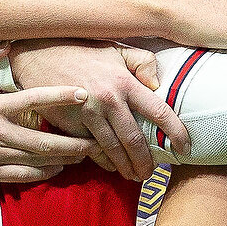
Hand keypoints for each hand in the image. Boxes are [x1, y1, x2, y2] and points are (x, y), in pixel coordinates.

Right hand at [0, 48, 95, 183]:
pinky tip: (56, 169)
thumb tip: (6, 41)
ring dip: (62, 159)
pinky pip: (21, 176)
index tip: (84, 94)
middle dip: (73, 142)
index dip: (61, 96)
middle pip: (44, 139)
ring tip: (81, 156)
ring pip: (36, 160)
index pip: (34, 99)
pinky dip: (42, 173)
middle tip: (93, 141)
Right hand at [8, 42, 187, 179]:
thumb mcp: (116, 49)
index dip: (176, 132)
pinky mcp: (71, 124)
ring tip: (134, 176)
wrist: (40, 56)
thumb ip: (143, 62)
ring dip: (126, 166)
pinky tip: (110, 166)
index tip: (186, 147)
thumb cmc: (82, 52)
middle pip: (135, 139)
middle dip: (146, 161)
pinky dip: (103, 161)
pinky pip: (91, 149)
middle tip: (152, 173)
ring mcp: (89, 114)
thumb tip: (158, 84)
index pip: (159, 111)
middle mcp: (109, 100)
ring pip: (113, 149)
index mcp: (125, 82)